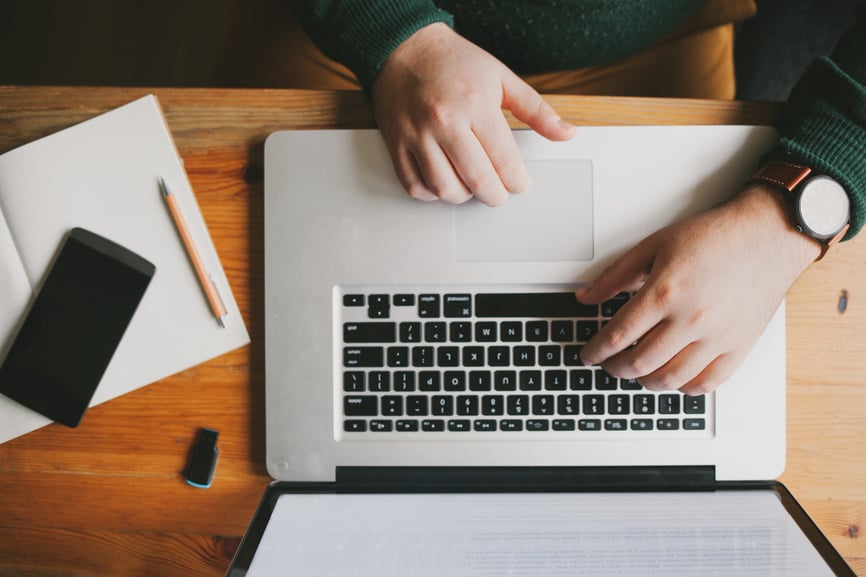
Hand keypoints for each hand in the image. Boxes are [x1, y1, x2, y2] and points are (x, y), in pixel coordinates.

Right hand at [371, 23, 575, 205]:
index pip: (504, 160)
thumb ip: (536, 110)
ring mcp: (418, 134)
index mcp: (475, 104)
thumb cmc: (454, 62)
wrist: (404, 47)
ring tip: (471, 184)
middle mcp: (444, 121)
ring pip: (445, 189)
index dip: (517, 181)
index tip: (519, 183)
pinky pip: (415, 185)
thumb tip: (566, 133)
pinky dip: (432, 194)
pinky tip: (444, 182)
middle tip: (499, 191)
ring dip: (464, 196)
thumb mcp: (502, 78)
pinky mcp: (397, 143)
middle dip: (495, 195)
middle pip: (477, 181)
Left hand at [576, 185, 819, 394]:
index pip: (618, 336)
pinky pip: (706, 383)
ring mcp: (717, 337)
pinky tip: (672, 378)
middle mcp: (691, 319)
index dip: (596, 351)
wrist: (766, 235)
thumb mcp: (654, 246)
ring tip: (636, 372)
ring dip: (644, 381)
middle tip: (608, 364)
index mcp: (665, 292)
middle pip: (640, 363)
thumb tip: (586, 297)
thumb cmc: (714, 237)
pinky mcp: (739, 346)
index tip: (588, 354)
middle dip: (615, 368)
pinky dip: (682, 387)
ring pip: (670, 379)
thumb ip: (615, 276)